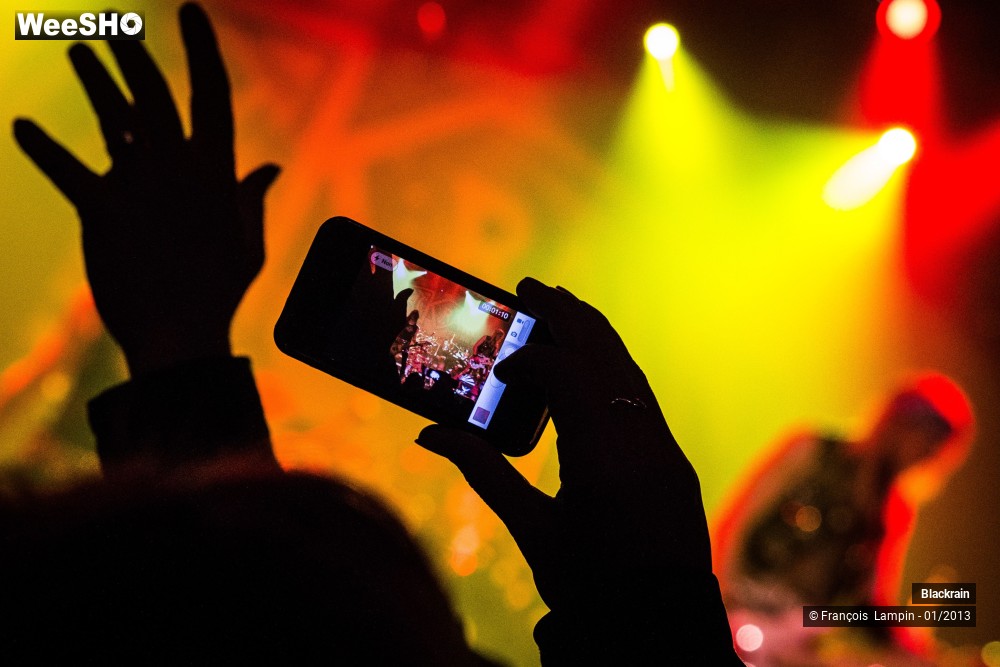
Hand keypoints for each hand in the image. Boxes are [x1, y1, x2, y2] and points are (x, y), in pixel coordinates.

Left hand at [13, 4, 279, 375]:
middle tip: (115, 32)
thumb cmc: (220, 290)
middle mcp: (179, 165)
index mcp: (217, 169)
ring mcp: (140, 184)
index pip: (212, 94)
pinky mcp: (100, 208)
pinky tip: (20, 126)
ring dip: (93, 80)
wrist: (181, 333)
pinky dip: (41, 146)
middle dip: (133, 56)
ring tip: (76, 50)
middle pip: (153, 93)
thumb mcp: (248, 241)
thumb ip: (251, 197)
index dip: (201, 48)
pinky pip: (67, 168)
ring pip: (113, 117)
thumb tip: (270, 167)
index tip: (189, 12)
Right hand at [416, 278, 712, 610]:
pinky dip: (614, 367)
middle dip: (566, 316)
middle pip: (602, 355)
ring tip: (565, 307)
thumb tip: (429, 434)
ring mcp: (663, 446)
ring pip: (628, 370)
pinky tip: (596, 361)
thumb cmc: (589, 587)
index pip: (564, 374)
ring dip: (594, 335)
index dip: (527, 361)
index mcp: (601, 454)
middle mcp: (639, 438)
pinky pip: (642, 394)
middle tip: (534, 286)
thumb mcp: (531, 531)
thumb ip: (482, 473)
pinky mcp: (671, 458)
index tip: (498, 373)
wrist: (657, 624)